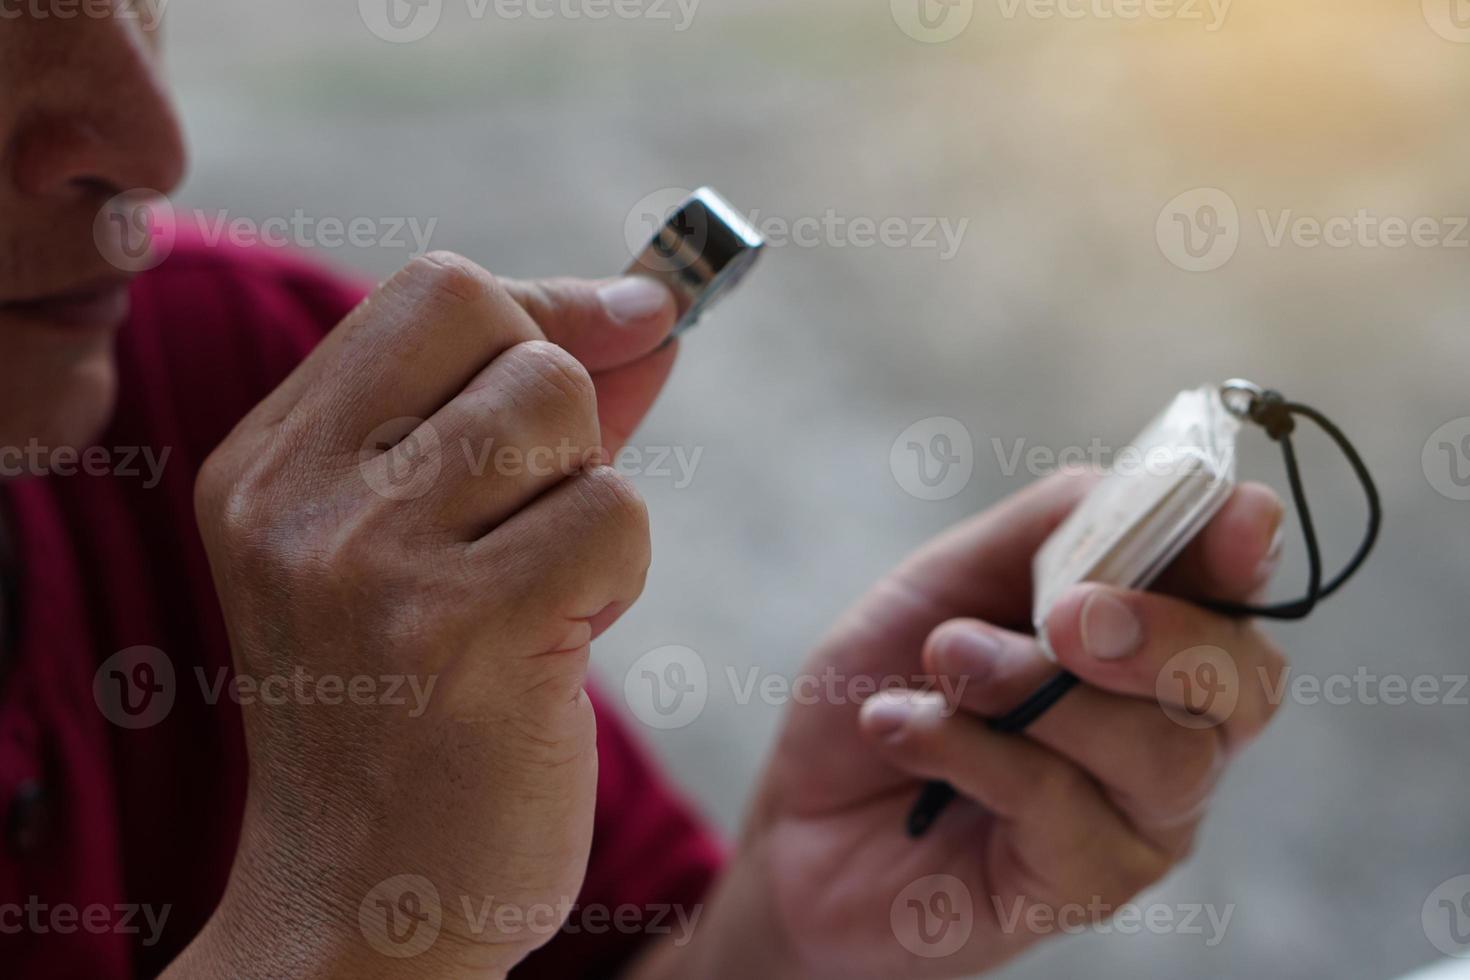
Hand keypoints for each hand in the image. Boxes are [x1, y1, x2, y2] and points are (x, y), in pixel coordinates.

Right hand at [172, 255, 678, 977]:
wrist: (361, 908)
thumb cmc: (411, 716)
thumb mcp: (424, 545)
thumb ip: (523, 410)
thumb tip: (650, 304)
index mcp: (267, 466)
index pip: (436, 291)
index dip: (542, 313)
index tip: (600, 361)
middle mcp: (300, 502)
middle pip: (509, 331)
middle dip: (567, 417)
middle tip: (531, 521)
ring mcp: (373, 565)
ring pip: (563, 408)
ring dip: (591, 499)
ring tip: (538, 592)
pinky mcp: (466, 630)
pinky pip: (614, 514)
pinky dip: (619, 574)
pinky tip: (562, 645)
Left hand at [672, 470, 1287, 979]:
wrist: (799, 813)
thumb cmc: (886, 687)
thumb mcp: (949, 581)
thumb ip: (1049, 530)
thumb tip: (1145, 482)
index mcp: (1152, 637)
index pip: (1239, 590)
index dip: (1247, 552)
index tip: (1235, 522)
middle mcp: (1175, 730)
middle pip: (1244, 681)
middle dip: (1162, 632)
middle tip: (1062, 614)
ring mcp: (1141, 817)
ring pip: (1162, 753)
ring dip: (1034, 691)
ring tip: (941, 662)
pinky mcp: (1087, 886)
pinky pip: (1066, 810)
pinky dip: (971, 751)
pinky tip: (900, 729)